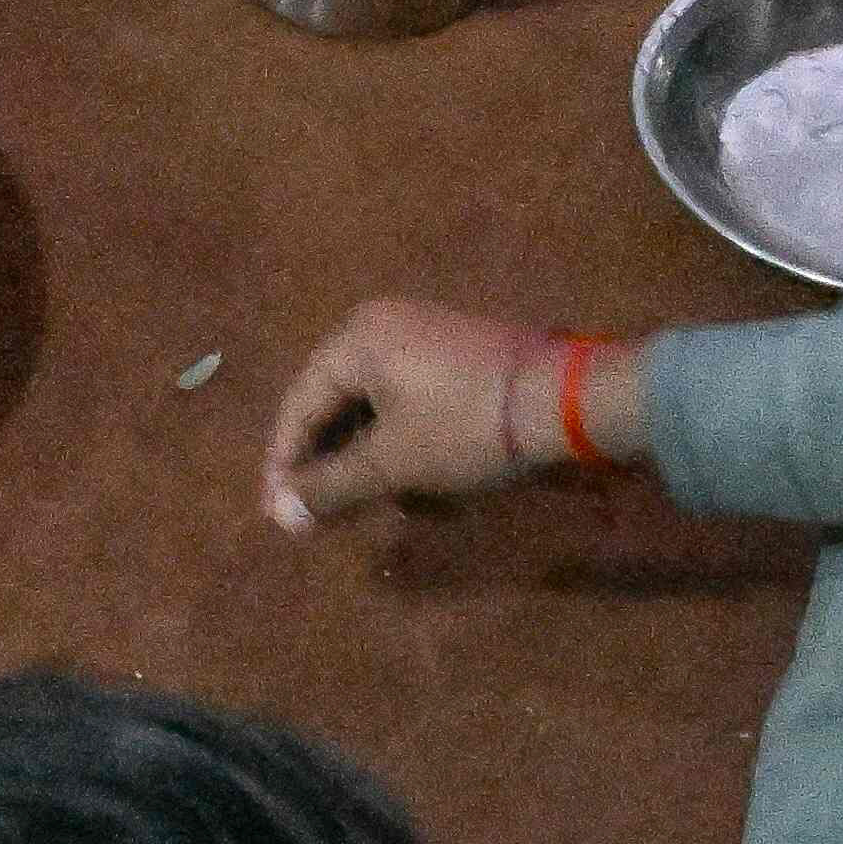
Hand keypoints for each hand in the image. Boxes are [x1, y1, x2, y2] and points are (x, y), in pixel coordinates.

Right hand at [264, 300, 592, 529]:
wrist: (566, 400)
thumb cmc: (465, 425)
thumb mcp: (392, 462)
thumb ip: (331, 486)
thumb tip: (280, 515)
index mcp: (357, 339)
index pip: (299, 404)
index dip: (283, 463)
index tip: (277, 514)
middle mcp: (384, 327)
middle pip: (334, 404)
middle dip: (327, 465)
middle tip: (316, 516)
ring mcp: (425, 339)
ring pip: (373, 409)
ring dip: (366, 461)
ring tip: (365, 507)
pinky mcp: (458, 359)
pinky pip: (408, 404)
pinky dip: (400, 445)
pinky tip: (411, 487)